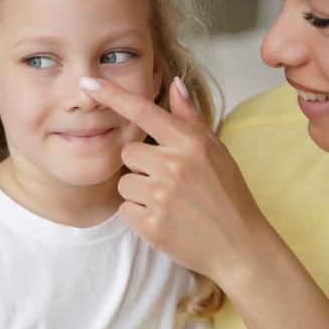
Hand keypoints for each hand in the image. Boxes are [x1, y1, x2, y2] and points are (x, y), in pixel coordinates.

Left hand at [79, 76, 266, 285]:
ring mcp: (162, 197)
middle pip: (127, 153)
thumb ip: (190, 118)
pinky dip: (139, 216)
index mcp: (190, 143)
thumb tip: (175, 83)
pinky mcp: (152, 226)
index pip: (143, 111)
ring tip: (169, 202)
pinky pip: (125, 210)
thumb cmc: (228, 194)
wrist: (240, 246)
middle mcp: (174, 166)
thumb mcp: (216, 150)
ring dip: (139, 192)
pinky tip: (165, 220)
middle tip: (169, 181)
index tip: (88, 82)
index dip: (112, 95)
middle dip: (141, 166)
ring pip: (124, 183)